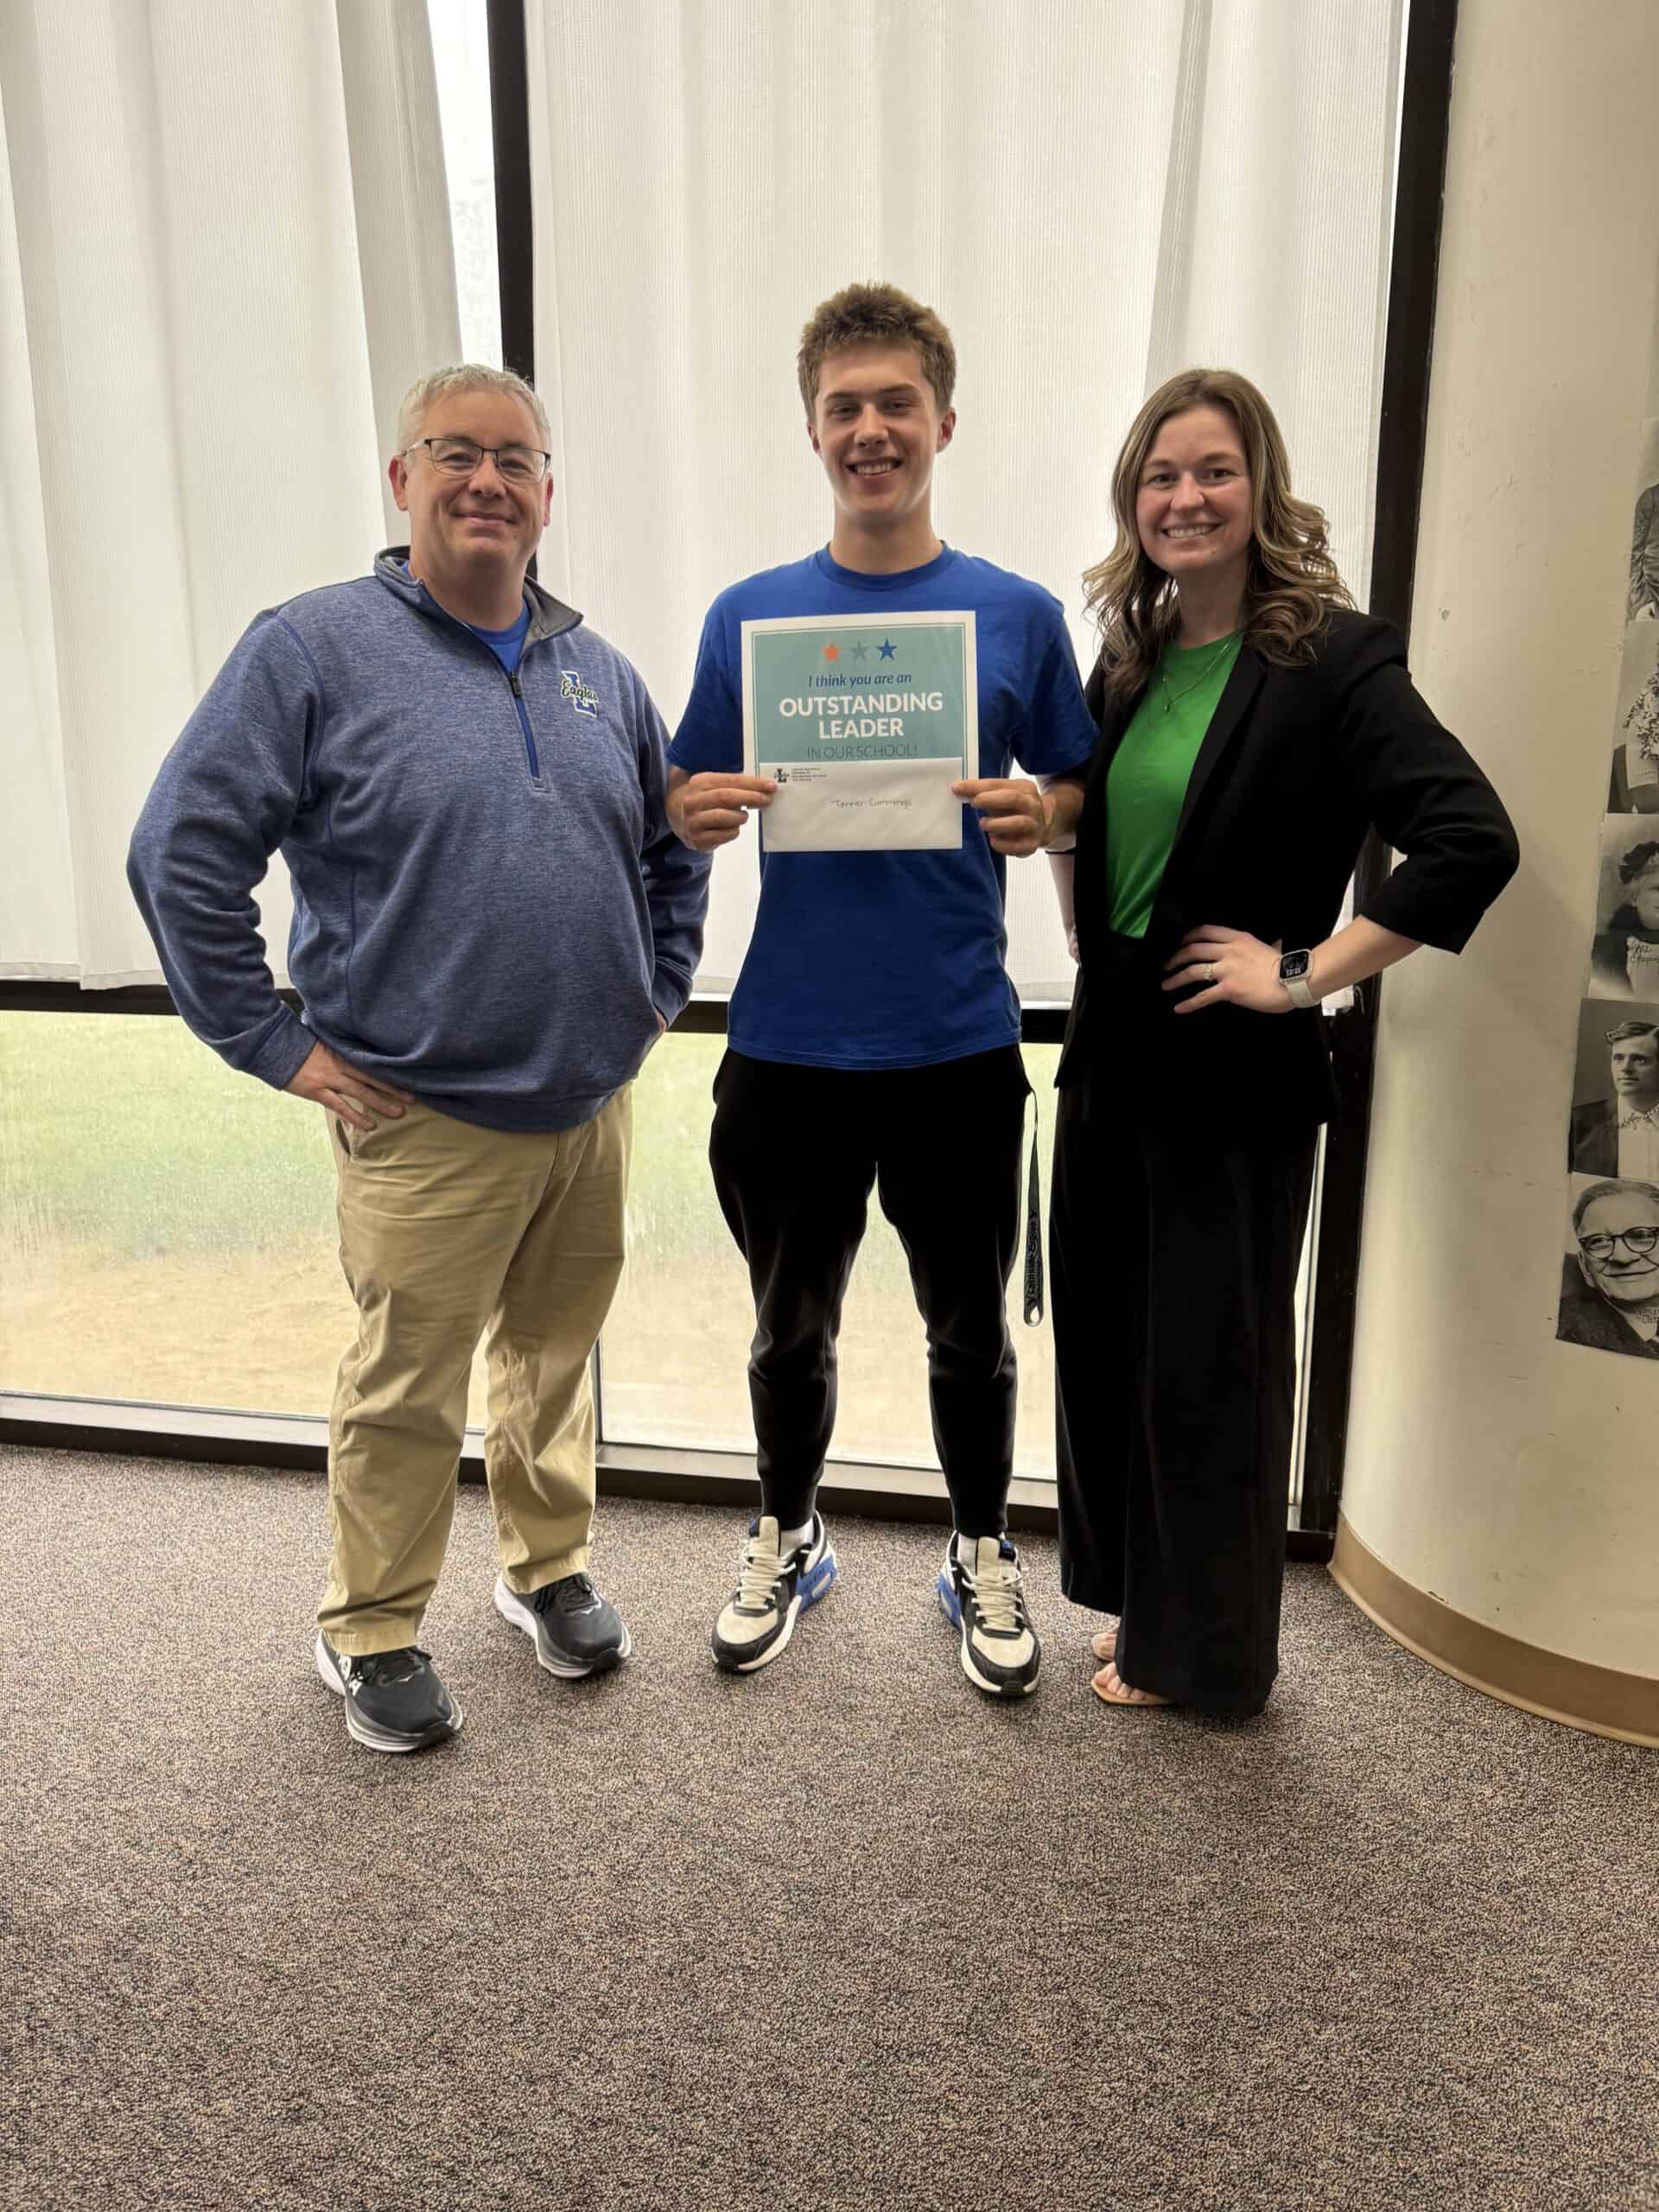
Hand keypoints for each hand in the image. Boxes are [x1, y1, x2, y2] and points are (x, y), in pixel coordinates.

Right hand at [285, 1041, 412, 1131]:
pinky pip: (340, 1107)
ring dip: (380, 1103)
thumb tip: (358, 1054)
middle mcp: (339, 1065)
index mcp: (342, 1052)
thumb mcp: (323, 1042)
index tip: (408, 1077)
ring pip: (360, 1092)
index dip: (390, 1071)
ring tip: (398, 1113)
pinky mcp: (317, 1092)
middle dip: (393, 1089)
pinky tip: (369, 1126)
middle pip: (372, 1077)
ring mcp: (329, 1079)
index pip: (371, 1063)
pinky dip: (355, 1117)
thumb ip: (340, 1050)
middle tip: (413, 1099)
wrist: (274, 1047)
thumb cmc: (299, 1044)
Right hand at [671, 772, 775, 850]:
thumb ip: (736, 787)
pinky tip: (733, 828)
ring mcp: (692, 821)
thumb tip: (765, 789)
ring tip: (744, 816)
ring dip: (740, 816)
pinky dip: (734, 831)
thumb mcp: (715, 787)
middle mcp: (692, 801)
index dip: (752, 783)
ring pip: (723, 816)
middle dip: (750, 797)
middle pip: (726, 797)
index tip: (770, 786)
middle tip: (766, 800)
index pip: (730, 780)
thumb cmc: (707, 801)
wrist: (680, 818)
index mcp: (699, 782)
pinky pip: (723, 835)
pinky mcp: (696, 839)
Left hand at [952, 777, 1052, 855]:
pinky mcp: (1032, 844)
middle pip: (1014, 799)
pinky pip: (1018, 847)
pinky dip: (1003, 845)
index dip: (977, 786)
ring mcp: (1034, 826)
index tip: (958, 788)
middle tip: (974, 802)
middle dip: (991, 800)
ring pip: (1018, 823)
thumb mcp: (1004, 794)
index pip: (1000, 784)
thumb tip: (959, 790)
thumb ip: (984, 792)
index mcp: (1025, 789)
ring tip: (983, 824)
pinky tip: (993, 840)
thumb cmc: (1016, 807)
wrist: (1045, 823)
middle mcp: (1032, 806)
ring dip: (997, 824)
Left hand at [1162, 925, 1288, 1014]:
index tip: (1179, 943)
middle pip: (1192, 949)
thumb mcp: (1270, 947)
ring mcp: (1227, 969)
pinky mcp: (1229, 989)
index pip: (1205, 931)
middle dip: (1175, 957)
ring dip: (1175, 978)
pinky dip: (1188, 1003)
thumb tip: (1272, 944)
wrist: (1294, 980)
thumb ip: (1262, 947)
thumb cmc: (1286, 966)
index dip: (1187, 937)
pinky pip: (1203, 996)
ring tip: (1165, 985)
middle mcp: (1228, 950)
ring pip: (1192, 971)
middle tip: (1165, 965)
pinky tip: (1179, 1008)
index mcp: (1238, 938)